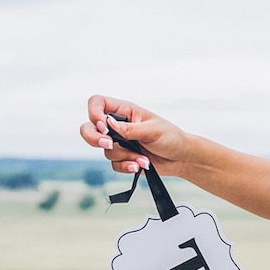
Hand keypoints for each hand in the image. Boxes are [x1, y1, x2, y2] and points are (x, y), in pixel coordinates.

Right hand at [78, 96, 196, 176]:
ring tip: (143, 158)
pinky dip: (127, 166)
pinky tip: (142, 165)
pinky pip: (114, 164)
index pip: (97, 103)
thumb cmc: (171, 137)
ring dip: (125, 156)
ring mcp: (119, 143)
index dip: (94, 113)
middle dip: (94, 138)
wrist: (181, 158)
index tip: (103, 125)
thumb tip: (107, 123)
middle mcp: (118, 125)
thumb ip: (129, 128)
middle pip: (89, 128)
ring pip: (105, 150)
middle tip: (109, 144)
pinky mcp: (123, 158)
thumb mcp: (152, 130)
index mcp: (125, 111)